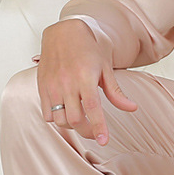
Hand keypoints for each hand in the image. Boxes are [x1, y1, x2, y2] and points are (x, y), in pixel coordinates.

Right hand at [37, 19, 136, 144]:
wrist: (63, 33)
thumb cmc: (88, 50)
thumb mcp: (105, 68)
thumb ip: (116, 92)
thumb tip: (132, 108)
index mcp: (86, 78)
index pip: (93, 108)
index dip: (98, 127)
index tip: (104, 141)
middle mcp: (67, 83)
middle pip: (74, 120)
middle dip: (87, 131)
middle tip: (96, 133)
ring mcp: (52, 86)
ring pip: (59, 120)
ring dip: (71, 126)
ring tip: (81, 121)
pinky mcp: (42, 87)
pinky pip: (47, 114)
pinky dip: (57, 119)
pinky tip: (66, 113)